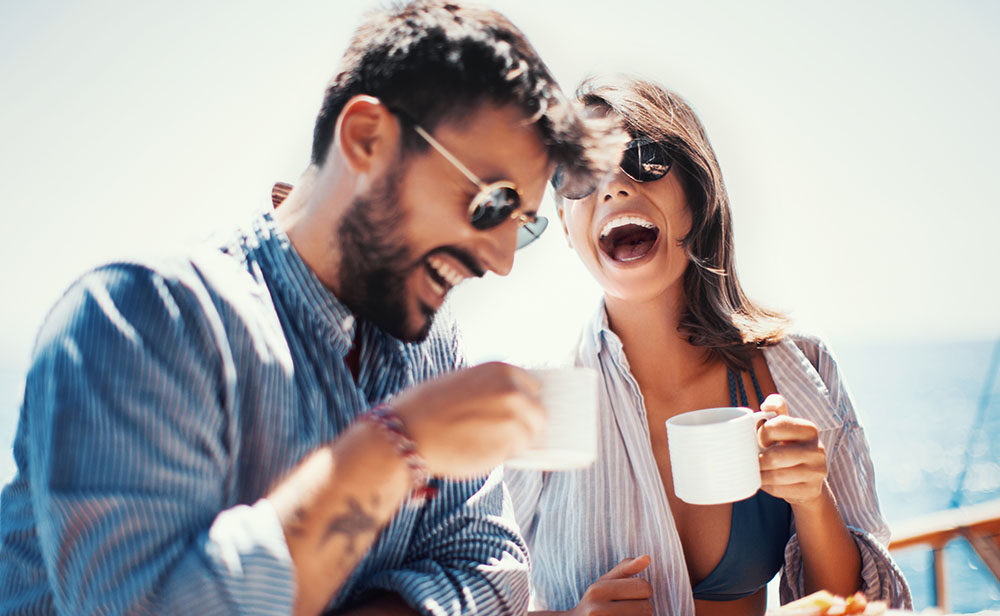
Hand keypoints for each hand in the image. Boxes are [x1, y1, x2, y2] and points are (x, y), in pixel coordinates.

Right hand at [390, 362, 545, 476]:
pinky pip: (517, 454)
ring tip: (483, 442)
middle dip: (524, 425)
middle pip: (539, 413)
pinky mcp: (509, 445)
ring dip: (514, 442)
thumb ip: (490, 388)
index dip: (524, 403)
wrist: (408, 433)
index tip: (513, 414)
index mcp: (502, 370)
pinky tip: (479, 451)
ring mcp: (514, 418)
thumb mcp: (462, 381)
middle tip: (499, 434)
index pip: (534, 388)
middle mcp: (513, 391)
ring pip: (530, 436)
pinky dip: (503, 456)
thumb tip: (509, 403)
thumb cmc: (426, 409)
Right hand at [569, 556, 652, 615]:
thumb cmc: (595, 600)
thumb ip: (626, 568)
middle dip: (644, 607)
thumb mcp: (605, 581)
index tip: (635, 594)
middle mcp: (598, 610)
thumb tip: (647, 558)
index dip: (645, 591)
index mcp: (598, 590)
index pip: (643, 587)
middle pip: (646, 607)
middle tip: (630, 607)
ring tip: (626, 615)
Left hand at [757, 394, 827, 506]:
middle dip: (757, 460)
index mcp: (809, 429)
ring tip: (756, 471)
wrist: (807, 479)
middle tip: (752, 460)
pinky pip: (779, 490)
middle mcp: (817, 449)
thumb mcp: (785, 427)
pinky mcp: (812, 490)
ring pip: (776, 476)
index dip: (761, 434)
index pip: (776, 426)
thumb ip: (777, 409)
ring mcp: (817, 472)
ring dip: (760, 475)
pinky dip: (767, 487)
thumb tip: (766, 405)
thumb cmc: (789, 447)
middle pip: (774, 456)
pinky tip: (767, 482)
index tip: (759, 440)